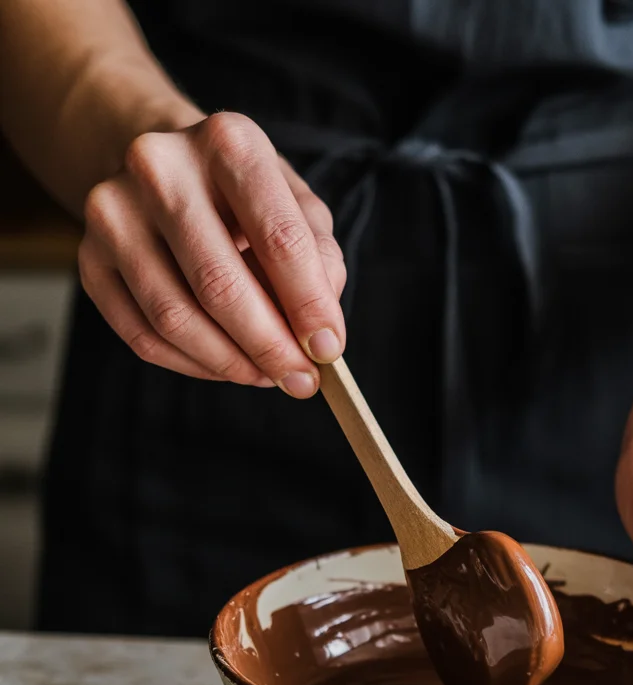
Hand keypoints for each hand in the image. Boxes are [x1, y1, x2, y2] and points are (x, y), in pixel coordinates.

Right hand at [79, 112, 345, 395]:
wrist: (165, 169)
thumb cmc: (245, 197)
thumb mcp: (298, 206)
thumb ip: (320, 262)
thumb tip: (319, 335)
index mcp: (228, 142)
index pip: (278, 237)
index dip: (309, 305)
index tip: (328, 351)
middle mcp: (159, 167)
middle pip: (219, 283)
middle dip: (269, 346)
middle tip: (300, 381)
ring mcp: (113, 212)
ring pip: (175, 318)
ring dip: (230, 363)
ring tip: (266, 375)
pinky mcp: (90, 259)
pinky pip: (142, 336)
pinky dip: (192, 365)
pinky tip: (224, 366)